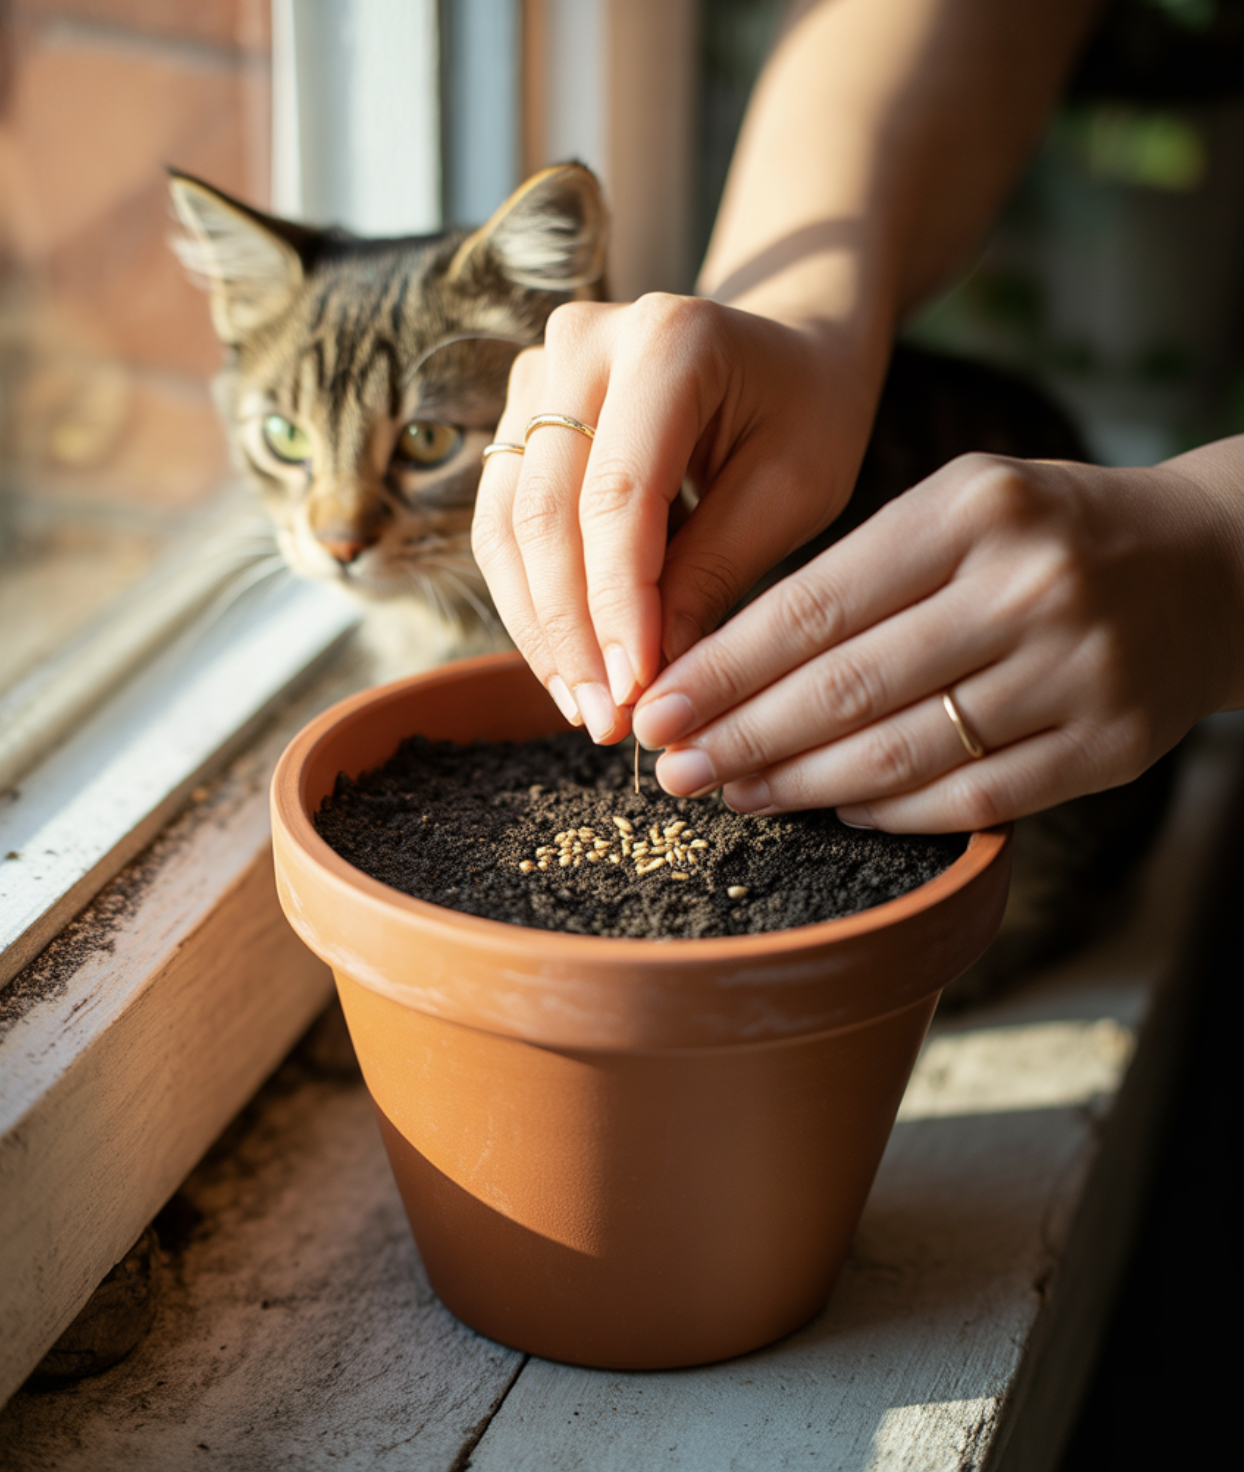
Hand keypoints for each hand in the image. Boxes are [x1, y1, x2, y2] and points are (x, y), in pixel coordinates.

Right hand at [470, 294, 882, 741]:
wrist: (787, 350)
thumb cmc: (806, 416)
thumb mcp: (793, 491)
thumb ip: (716, 570)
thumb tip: (650, 678)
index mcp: (670, 340)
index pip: (619, 495)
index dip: (617, 604)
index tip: (638, 690)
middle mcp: (584, 341)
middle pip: (545, 512)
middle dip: (571, 631)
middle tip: (607, 720)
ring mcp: (539, 374)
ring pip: (507, 524)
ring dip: (540, 627)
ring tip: (586, 708)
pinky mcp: (520, 415)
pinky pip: (504, 524)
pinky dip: (532, 601)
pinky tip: (570, 666)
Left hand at [632, 449, 1243, 830]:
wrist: (1206, 567)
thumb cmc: (1047, 533)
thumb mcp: (957, 507)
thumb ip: (855, 574)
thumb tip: (728, 667)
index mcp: (974, 510)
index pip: (817, 605)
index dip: (725, 671)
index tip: (660, 710)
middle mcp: (1029, 588)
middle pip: (847, 689)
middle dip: (742, 739)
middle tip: (673, 771)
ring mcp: (1076, 673)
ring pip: (901, 754)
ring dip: (800, 786)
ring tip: (734, 794)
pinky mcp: (1109, 746)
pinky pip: (972, 800)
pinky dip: (890, 814)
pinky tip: (832, 810)